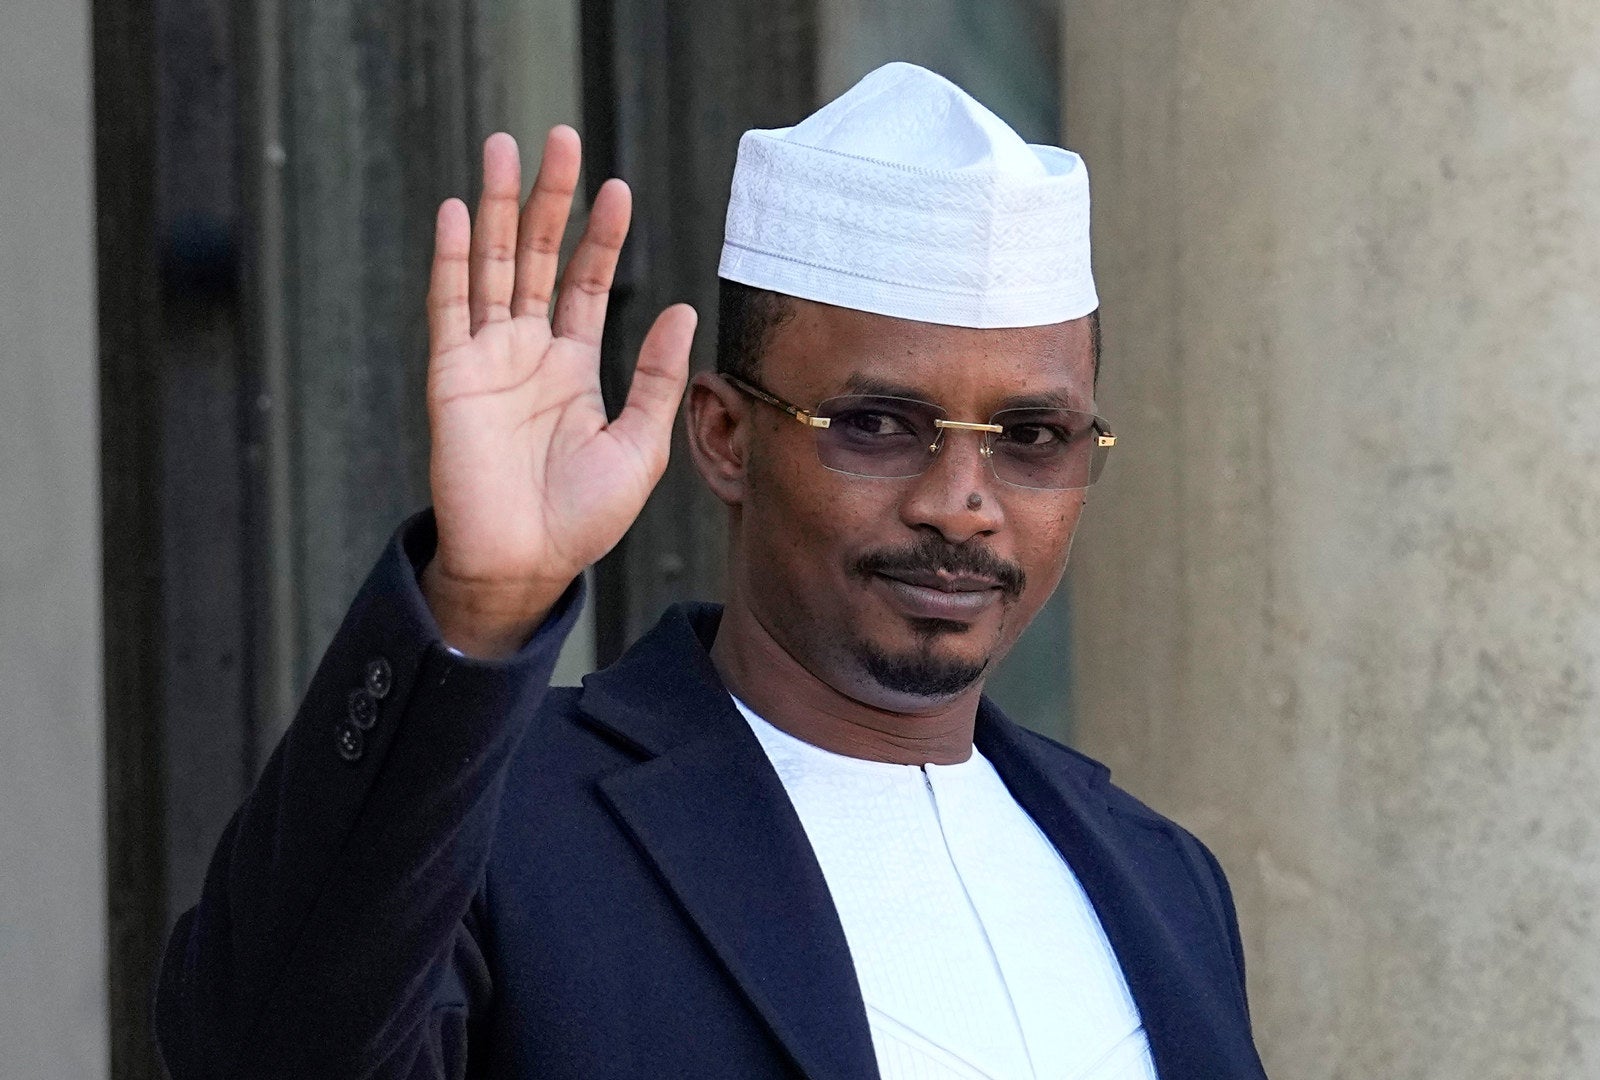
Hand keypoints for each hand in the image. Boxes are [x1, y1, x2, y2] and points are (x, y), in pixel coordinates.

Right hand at [421, 127, 695, 657]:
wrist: (526, 566)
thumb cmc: (582, 519)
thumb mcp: (640, 445)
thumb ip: (656, 377)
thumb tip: (679, 308)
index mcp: (572, 368)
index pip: (585, 283)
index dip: (600, 237)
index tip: (618, 189)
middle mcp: (527, 353)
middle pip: (538, 258)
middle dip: (550, 199)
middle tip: (561, 138)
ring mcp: (487, 359)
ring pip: (493, 266)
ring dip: (500, 208)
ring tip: (507, 148)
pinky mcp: (452, 376)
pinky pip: (451, 306)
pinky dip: (455, 259)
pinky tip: (463, 211)